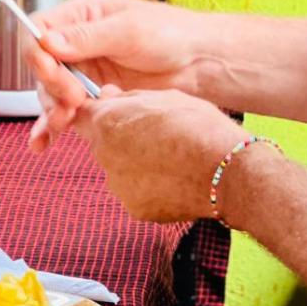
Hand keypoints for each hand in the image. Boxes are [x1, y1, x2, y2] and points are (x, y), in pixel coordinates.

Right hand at [25, 0, 208, 151]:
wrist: (200, 63)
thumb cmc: (171, 33)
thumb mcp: (129, 30)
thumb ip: (87, 37)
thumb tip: (47, 41)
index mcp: (81, 16)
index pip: (38, 30)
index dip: (39, 54)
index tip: (55, 74)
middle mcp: (76, 43)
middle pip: (41, 66)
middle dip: (51, 86)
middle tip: (73, 100)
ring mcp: (84, 72)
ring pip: (50, 92)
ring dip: (52, 108)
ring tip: (65, 122)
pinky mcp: (94, 97)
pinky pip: (66, 111)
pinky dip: (53, 126)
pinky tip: (43, 142)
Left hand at [70, 88, 246, 222]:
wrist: (226, 172)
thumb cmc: (200, 127)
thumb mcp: (165, 97)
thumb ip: (128, 97)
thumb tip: (106, 96)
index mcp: (108, 122)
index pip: (80, 115)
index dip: (98, 113)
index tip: (115, 113)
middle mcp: (104, 155)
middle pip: (101, 143)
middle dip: (120, 138)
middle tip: (155, 135)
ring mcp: (118, 185)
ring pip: (118, 170)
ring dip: (135, 164)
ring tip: (170, 159)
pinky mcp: (134, 209)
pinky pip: (135, 192)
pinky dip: (149, 187)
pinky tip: (174, 179)